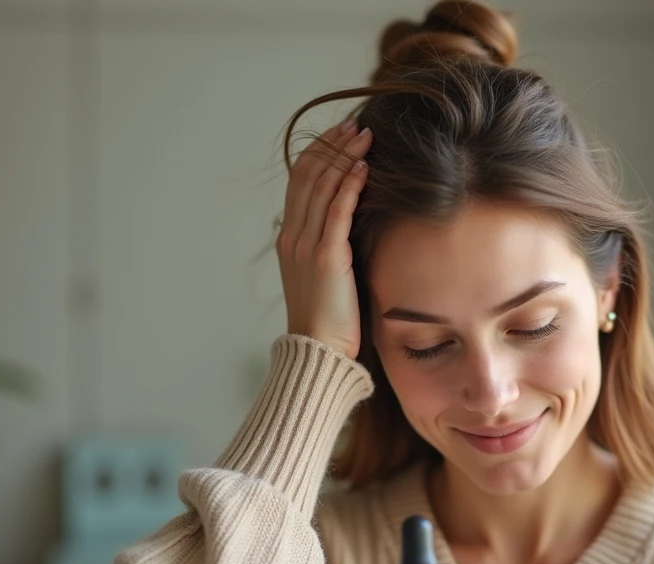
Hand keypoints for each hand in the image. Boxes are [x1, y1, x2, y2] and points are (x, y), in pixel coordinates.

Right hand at [277, 117, 373, 359]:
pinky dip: (350, 185)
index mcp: (289, 238)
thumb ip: (329, 245)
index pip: (300, 181)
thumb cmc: (329, 318)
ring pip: (322, 187)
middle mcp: (293, 236)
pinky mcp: (326, 257)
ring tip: (365, 136)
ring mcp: (306, 245)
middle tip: (355, 124)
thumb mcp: (323, 274)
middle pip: (308, 175)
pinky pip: (337, 211)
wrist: (319, 349)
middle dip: (332, 145)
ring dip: (344, 156)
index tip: (340, 134)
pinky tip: (365, 167)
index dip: (318, 152)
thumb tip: (349, 224)